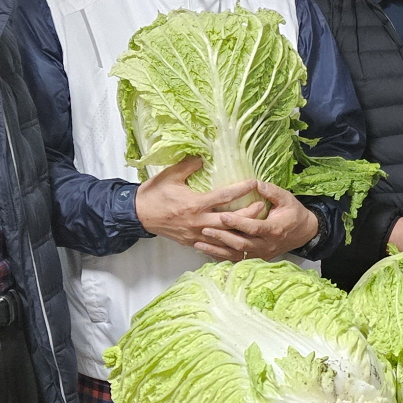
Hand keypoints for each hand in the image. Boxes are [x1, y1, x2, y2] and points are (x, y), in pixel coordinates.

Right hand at [135, 159, 271, 245]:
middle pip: (231, 220)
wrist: (138, 215)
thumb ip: (189, 165)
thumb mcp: (170, 175)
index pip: (224, 196)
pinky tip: (239, 240)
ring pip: (225, 237)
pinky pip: (214, 246)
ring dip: (242, 230)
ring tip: (256, 224)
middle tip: (263, 206)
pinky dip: (227, 244)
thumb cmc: (154, 194)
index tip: (254, 182)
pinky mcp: (192, 242)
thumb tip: (204, 156)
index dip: (241, 189)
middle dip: (249, 214)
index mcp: (195, 204)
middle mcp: (198, 221)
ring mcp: (196, 234)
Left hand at [191, 182, 319, 261]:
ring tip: (199, 243)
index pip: (253, 227)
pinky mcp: (256, 258)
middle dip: (222, 237)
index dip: (238, 222)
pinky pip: (237, 259)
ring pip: (236, 254)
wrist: (303, 233)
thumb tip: (255, 182)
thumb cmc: (293, 213)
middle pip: (241, 244)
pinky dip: (221, 256)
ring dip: (217, 249)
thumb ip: (271, 191)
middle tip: (204, 229)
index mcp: (274, 229)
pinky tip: (207, 251)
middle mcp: (267, 245)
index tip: (223, 215)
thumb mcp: (287, 199)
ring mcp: (261, 254)